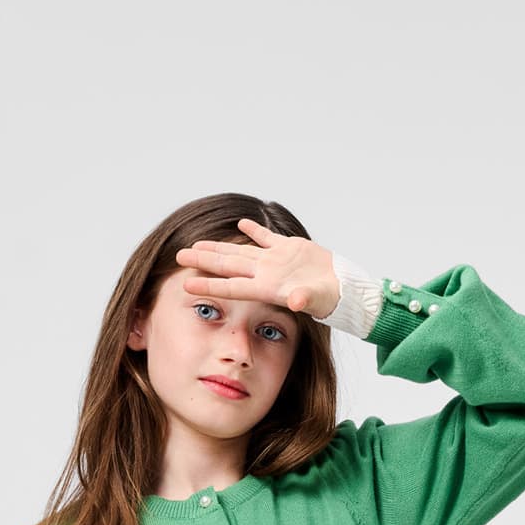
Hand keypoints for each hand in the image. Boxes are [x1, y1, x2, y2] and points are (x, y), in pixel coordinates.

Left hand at [175, 216, 338, 322]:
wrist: (345, 290)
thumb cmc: (331, 298)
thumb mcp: (316, 299)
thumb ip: (304, 299)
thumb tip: (296, 301)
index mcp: (267, 286)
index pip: (230, 285)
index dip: (208, 284)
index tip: (185, 282)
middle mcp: (266, 273)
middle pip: (227, 265)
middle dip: (203, 260)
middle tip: (179, 255)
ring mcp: (275, 261)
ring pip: (240, 251)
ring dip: (219, 247)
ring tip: (198, 243)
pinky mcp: (289, 249)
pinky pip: (267, 237)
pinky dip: (254, 230)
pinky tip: (240, 223)